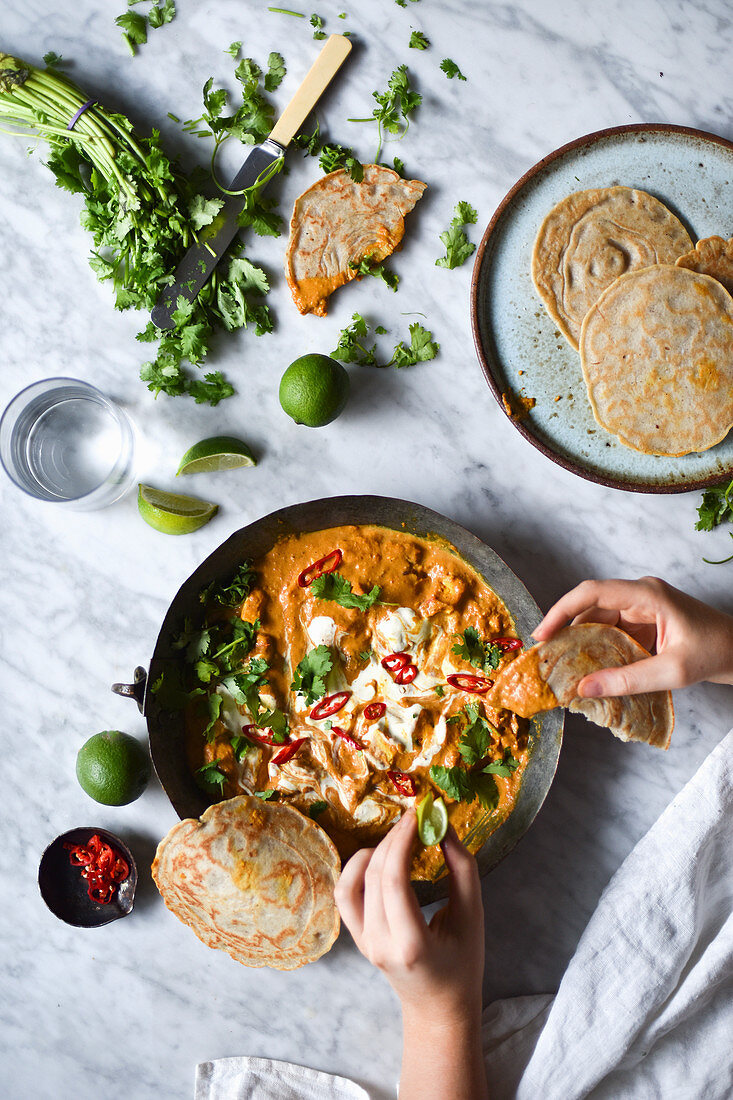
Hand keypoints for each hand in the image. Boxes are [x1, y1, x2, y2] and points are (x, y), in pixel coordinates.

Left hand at [335, 812, 488, 1099]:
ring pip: (353, 882)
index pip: (394, 880)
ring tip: (398, 838)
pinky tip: (376, 856)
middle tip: (413, 818)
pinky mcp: (356, 937)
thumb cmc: (462, 963)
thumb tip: (443, 825)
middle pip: (374, 876)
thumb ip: (461, 868)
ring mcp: (362, 942)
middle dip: (393, 838)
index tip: (418, 814)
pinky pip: (345, 895)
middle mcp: (379, 944)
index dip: (402, 839)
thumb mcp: (473, 916)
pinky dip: (356, 869)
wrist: (438, 1006)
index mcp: (411, 944)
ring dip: (373, 851)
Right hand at [532, 576, 732, 696]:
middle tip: (547, 658)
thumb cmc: (714, 653)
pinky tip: (588, 667)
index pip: (592, 592)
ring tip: (562, 666)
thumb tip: (585, 688)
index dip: (561, 610)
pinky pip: (611, 630)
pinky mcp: (643, 621)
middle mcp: (640, 594)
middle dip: (566, 631)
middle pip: (591, 607)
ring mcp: (641, 607)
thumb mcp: (671, 671)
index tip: (542, 634)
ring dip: (581, 642)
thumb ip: (627, 680)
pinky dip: (597, 648)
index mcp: (647, 594)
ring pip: (598, 619)